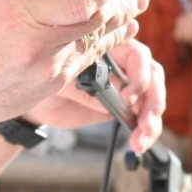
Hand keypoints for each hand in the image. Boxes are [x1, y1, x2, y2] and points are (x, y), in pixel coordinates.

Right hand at [0, 0, 148, 130]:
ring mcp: (52, 70)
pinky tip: (115, 25)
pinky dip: (102, 38)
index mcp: (22, 16)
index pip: (86, 1)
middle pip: (99, 19)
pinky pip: (87, 57)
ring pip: (100, 40)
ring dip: (118, 17)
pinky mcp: (56, 85)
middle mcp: (41, 46)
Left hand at [25, 37, 166, 156]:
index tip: (128, 98)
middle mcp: (122, 64)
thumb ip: (82, 88)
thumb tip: (109, 101)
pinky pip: (143, 116)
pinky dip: (145, 132)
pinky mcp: (125, 107)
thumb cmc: (44, 83)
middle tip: (144, 125)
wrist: (39, 105)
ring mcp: (127, 86)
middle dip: (152, 102)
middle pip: (152, 77)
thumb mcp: (58, 83)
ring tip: (141, 142)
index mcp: (108, 47)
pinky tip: (139, 144)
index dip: (139, 76)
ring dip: (152, 121)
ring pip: (152, 99)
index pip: (137, 55)